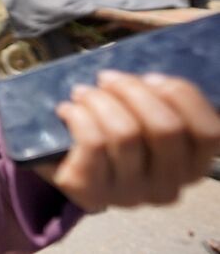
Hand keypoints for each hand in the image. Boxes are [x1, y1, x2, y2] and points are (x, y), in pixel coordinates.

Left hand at [33, 71, 219, 211]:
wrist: (66, 166)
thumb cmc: (112, 133)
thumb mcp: (144, 117)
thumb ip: (158, 101)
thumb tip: (152, 80)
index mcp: (191, 166)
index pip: (208, 132)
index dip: (181, 95)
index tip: (151, 77)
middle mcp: (167, 187)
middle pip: (165, 128)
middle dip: (132, 91)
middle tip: (106, 78)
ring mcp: (131, 194)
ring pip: (125, 133)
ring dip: (100, 100)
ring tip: (83, 92)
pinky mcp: (93, 192)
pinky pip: (93, 143)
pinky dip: (79, 116)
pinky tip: (68, 110)